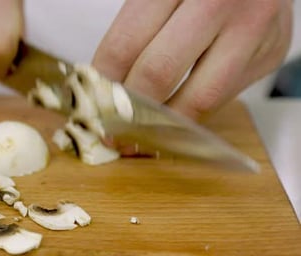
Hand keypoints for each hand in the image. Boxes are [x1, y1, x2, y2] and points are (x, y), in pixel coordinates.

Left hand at [93, 0, 292, 120]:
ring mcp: (251, 32)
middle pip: (158, 74)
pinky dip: (191, 115)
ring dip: (161, 126)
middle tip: (111, 130)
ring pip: (197, 100)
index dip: (104, 84)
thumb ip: (135, 32)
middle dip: (128, 110)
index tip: (91, 106)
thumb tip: (103, 86)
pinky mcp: (269, 56)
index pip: (125, 46)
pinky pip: (222, 100)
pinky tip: (172, 120)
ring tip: (139, 137)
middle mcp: (218, 5)